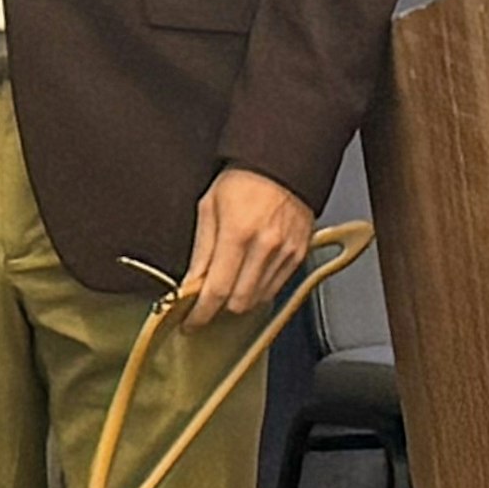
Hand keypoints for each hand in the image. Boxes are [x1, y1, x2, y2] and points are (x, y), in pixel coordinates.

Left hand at [180, 166, 312, 330]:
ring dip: (238, 300)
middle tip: (205, 302)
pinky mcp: (299, 257)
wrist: (281, 164)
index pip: (216, 290)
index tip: (189, 322)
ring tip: (226, 285)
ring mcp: (285, 254)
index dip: (200, 313)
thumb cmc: (243, 179)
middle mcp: (265, 248)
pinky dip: (258, 290)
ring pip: (258, 300)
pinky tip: (247, 276)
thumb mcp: (209, 207)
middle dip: (218, 308)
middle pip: (239, 302)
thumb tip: (190, 284)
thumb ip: (201, 250)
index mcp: (238, 233)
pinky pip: (276, 288)